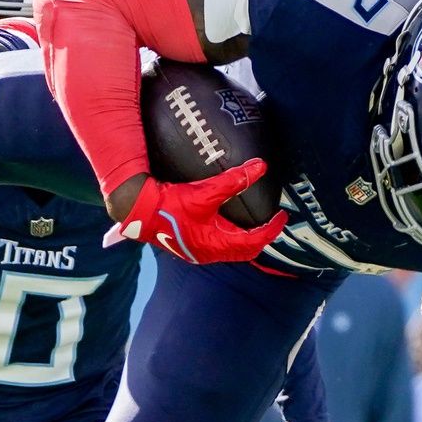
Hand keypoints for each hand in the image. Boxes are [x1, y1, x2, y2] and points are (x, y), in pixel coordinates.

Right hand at [117, 161, 288, 263]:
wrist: (139, 211)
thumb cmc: (170, 205)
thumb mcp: (205, 192)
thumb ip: (233, 180)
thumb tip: (259, 167)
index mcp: (217, 244)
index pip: (255, 241)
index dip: (271, 229)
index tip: (281, 216)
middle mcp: (210, 254)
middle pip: (245, 251)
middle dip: (261, 238)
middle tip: (271, 222)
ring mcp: (199, 253)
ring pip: (232, 251)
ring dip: (246, 240)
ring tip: (255, 224)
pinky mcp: (190, 247)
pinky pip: (219, 247)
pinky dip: (231, 239)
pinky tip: (229, 226)